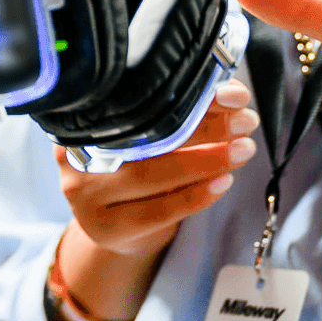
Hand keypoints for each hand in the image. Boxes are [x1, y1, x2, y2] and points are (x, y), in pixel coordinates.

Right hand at [57, 80, 259, 260]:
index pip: (140, 100)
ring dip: (204, 161)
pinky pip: (156, 211)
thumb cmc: (140, 167)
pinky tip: (222, 183)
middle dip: (203, 127)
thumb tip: (231, 94)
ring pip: (149, 175)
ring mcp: (83, 193)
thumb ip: (181, 113)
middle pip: (143, 136)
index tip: (230, 93)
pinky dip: (194, 196)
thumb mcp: (151, 135)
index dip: (188, 95)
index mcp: (85, 117)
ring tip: (242, 151)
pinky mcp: (104, 227)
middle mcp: (75, 152)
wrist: (119, 225)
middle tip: (246, 122)